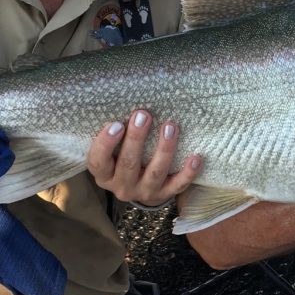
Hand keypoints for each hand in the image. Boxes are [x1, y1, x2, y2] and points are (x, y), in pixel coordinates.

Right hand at [87, 111, 202, 205]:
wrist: (139, 187)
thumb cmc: (121, 159)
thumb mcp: (111, 151)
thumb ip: (115, 133)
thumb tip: (125, 99)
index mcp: (104, 175)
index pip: (98, 162)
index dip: (105, 144)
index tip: (116, 123)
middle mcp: (122, 187)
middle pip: (128, 164)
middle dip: (136, 138)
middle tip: (143, 115)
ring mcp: (144, 193)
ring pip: (155, 173)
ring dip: (164, 149)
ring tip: (170, 126)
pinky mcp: (164, 195)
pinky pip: (178, 186)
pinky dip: (188, 173)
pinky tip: (196, 158)